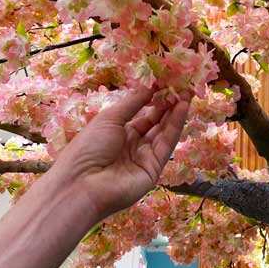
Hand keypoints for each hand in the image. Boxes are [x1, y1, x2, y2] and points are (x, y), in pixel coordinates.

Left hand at [51, 88, 188, 219]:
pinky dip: (175, 125)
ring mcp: (144, 157)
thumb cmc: (88, 147)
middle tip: (182, 85)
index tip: (167, 82)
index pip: (142, 114)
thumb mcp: (110, 118)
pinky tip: (182, 107)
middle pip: (155, 123)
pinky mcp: (154, 169)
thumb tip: (151, 86)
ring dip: (175, 112)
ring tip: (186, 92)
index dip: (154, 99)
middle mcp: (132, 145)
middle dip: (168, 104)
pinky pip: (166, 144)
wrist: (82, 184)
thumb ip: (133, 102)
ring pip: (163, 132)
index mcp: (117, 132)